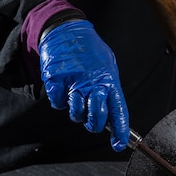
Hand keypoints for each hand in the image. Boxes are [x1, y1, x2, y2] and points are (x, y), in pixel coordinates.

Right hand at [38, 20, 129, 150]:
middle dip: (94, 124)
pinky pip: (58, 103)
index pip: (118, 111)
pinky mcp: (55, 81)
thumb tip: (112, 116)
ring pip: (75, 114)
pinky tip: (64, 88)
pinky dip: (60, 100)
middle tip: (91, 120)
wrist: (66, 30)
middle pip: (95, 118)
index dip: (120, 131)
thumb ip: (109, 90)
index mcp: (110, 81)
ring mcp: (74, 82)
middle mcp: (93, 84)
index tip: (118, 145)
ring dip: (76, 112)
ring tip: (77, 98)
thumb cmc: (90, 51)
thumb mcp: (108, 67)